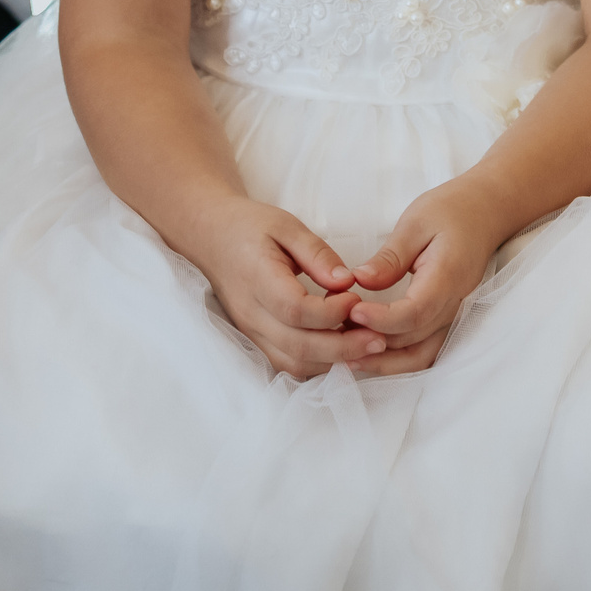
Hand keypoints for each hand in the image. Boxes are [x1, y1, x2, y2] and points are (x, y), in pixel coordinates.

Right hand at [184, 198, 386, 379]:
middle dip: (343, 348)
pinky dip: (319, 363)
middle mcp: (251, 313)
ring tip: (366, 345)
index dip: (331, 313)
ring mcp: (251, 332)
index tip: (358, 299)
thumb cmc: (250, 227)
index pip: (295, 310)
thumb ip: (317, 253)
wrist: (212, 238)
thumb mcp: (286, 226)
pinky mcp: (256, 340)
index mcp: (257, 278)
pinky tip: (343, 348)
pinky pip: (288, 364)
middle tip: (379, 339)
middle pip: (298, 347)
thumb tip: (347, 282)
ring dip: (333, 361)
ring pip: (294, 363)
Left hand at [342, 178, 516, 376]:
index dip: (382, 319)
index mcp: (448, 277)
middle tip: (335, 331)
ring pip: (421, 356)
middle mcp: (455, 305)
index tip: (351, 310)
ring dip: (384, 361)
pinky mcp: (446, 320)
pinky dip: (397, 359)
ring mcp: (453, 317)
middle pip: (414, 341)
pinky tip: (368, 354)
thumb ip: (390, 256)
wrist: (484, 214)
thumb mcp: (416, 222)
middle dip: (373, 341)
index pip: (415, 312)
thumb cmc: (450, 212)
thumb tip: (361, 280)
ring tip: (346, 354)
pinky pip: (424, 351)